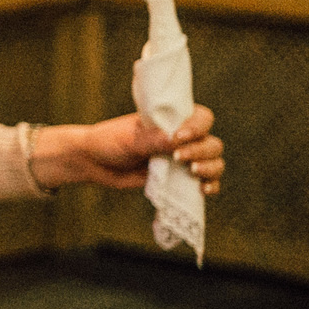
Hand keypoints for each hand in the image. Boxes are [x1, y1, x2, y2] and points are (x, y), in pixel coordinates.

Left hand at [34, 106, 223, 193]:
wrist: (95, 163)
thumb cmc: (109, 142)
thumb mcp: (128, 139)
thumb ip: (151, 141)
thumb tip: (174, 141)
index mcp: (173, 120)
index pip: (202, 118)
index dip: (197, 128)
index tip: (178, 138)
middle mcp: (183, 138)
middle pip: (211, 142)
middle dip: (202, 151)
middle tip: (179, 158)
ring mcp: (182, 159)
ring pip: (213, 161)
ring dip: (210, 167)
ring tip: (194, 172)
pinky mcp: (179, 178)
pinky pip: (204, 181)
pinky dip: (210, 185)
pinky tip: (203, 190)